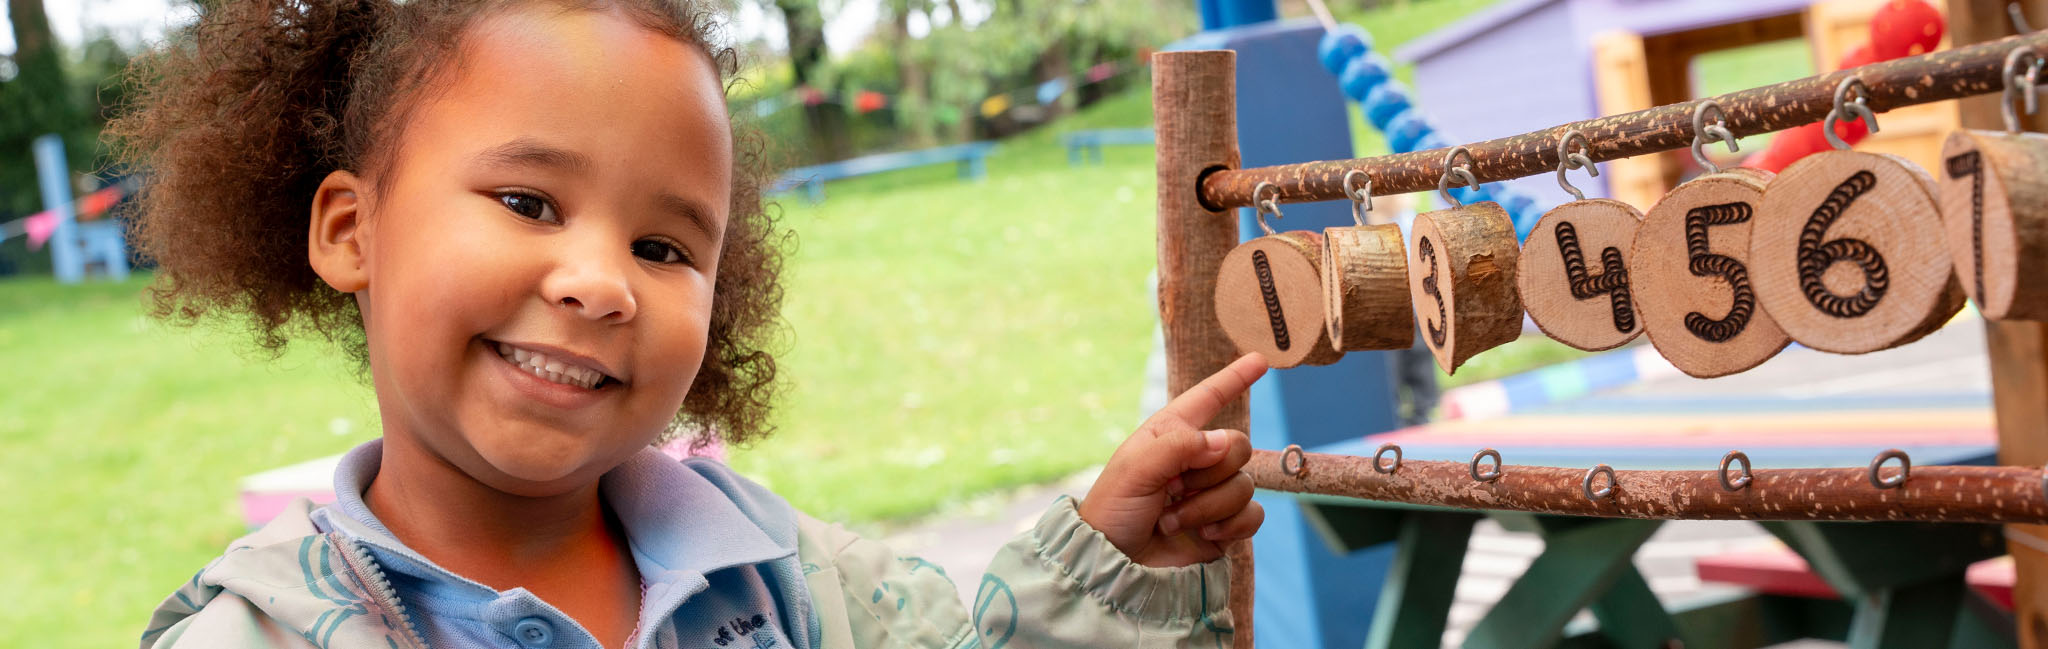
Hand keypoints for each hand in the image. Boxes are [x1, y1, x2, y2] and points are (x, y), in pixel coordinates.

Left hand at [1078, 353, 1267, 567]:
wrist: (1114, 565)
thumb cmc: (1114, 511)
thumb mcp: (1135, 468)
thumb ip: (1179, 446)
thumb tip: (1224, 442)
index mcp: (1172, 434)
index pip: (1208, 398)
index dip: (1234, 378)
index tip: (1260, 360)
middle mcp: (1196, 460)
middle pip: (1238, 445)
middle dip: (1209, 472)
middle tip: (1174, 491)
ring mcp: (1212, 494)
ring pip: (1245, 484)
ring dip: (1208, 506)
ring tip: (1172, 520)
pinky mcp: (1225, 526)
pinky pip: (1254, 515)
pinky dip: (1231, 526)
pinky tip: (1205, 536)